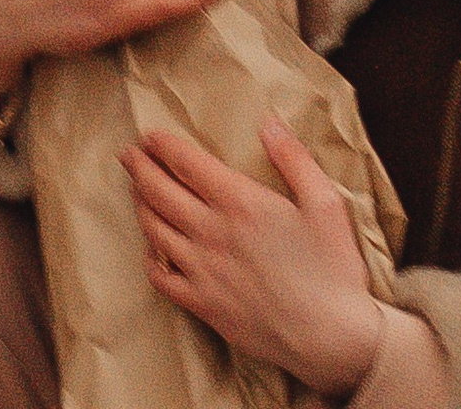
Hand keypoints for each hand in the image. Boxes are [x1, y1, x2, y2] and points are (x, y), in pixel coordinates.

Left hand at [124, 116, 385, 399]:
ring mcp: (203, 272)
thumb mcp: (325, 202)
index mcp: (240, 202)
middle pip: (161, 193)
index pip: (187, 164)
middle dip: (140, 168)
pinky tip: (152, 248)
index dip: (163, 146)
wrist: (329, 336)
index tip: (149, 135)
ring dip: (140, 205)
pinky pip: (163, 279)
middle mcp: (212, 234)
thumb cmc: (332, 268)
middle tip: (129, 154)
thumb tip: (268, 123)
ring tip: (136, 190)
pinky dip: (150, 258)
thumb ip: (293, 158)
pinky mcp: (203, 305)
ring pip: (155, 231)